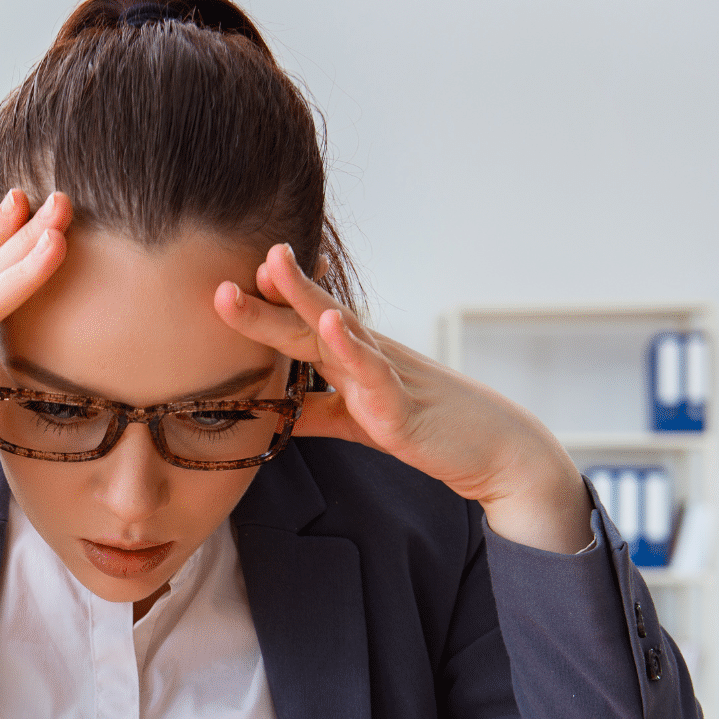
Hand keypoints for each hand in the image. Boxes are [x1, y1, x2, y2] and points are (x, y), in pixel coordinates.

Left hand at [212, 244, 591, 553]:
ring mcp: (386, 375)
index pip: (304, 324)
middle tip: (221, 276)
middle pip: (309, 319)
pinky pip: (374, 371)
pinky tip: (330, 322)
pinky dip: (352, 346)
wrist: (497, 452)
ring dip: (303, 299)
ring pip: (337, 332)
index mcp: (354, 358)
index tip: (230, 283)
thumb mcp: (360, 420)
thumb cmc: (431, 429)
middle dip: (268, 295)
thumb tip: (272, 409)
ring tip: (271, 266)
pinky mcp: (403, 405)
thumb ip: (316, 412)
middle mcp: (368, 354)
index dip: (269, 304)